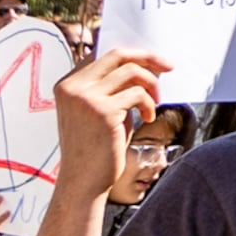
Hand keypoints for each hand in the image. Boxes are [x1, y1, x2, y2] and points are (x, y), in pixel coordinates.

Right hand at [49, 50, 170, 206]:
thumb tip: (144, 63)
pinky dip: (149, 103)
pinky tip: (147, 118)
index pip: (102, 54)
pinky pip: (138, 94)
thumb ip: (111, 86)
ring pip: (132, 72)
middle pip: (118, 55)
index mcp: (66, 85)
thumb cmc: (95, 146)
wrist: (83, 181)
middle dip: (148, 57)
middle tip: (169, 67)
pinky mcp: (102, 111)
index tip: (154, 61)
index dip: (132, 54)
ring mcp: (85, 98)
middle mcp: (72, 88)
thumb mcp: (97, 110)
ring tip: (155, 102)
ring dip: (151, 85)